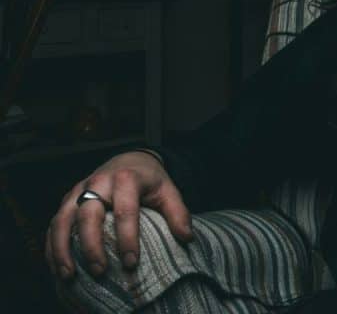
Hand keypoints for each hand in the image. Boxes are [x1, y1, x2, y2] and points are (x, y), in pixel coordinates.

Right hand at [45, 151, 192, 280]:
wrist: (129, 159)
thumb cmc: (149, 180)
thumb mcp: (169, 191)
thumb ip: (178, 213)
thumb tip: (186, 238)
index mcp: (127, 179)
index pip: (126, 210)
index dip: (128, 238)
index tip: (131, 263)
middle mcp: (98, 182)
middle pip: (89, 214)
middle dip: (92, 245)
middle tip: (100, 272)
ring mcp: (79, 190)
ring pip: (63, 219)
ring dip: (62, 248)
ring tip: (68, 275)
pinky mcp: (67, 199)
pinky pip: (54, 223)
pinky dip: (52, 246)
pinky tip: (57, 266)